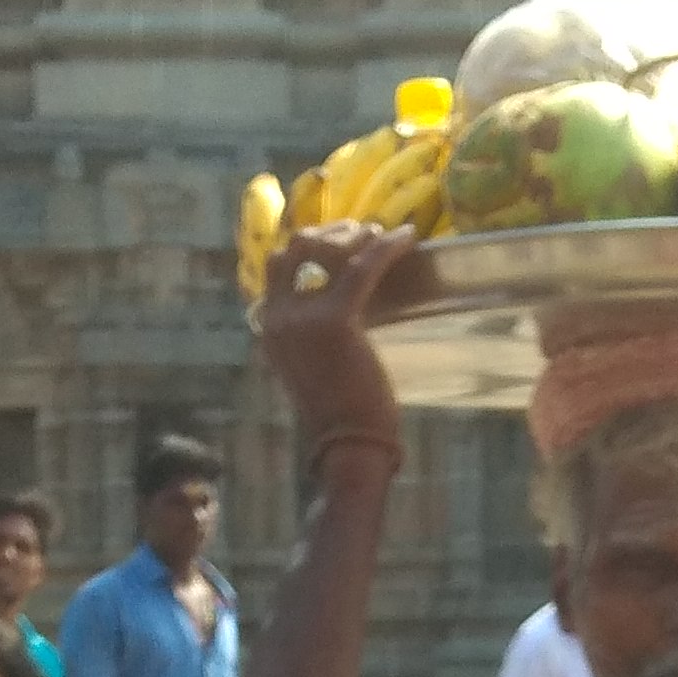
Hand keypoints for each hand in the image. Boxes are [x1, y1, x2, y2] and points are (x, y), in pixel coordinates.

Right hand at [256, 220, 408, 465]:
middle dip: (330, 232)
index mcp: (269, 327)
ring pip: (329, 250)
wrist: (348, 444)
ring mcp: (302, 316)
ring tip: (385, 236)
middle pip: (295, 247)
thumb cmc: (341, 413)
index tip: (341, 241)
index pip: (277, 265)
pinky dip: (387, 247)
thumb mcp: (313, 365)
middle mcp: (278, 317)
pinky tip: (408, 238)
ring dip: (359, 236)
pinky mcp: (335, 318)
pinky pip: (363, 267)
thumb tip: (337, 301)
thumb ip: (313, 333)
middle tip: (364, 233)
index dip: (309, 243)